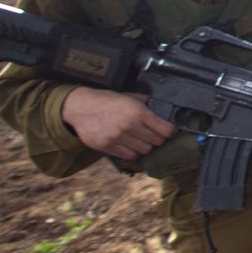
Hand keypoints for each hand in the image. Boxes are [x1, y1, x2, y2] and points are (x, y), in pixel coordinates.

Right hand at [61, 89, 175, 159]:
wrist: (80, 107)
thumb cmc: (106, 100)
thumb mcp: (129, 96)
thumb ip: (146, 103)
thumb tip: (162, 108)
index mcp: (139, 112)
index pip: (165, 130)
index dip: (171, 133)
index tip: (171, 132)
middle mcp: (130, 126)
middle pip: (156, 142)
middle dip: (159, 140)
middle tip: (157, 137)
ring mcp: (118, 138)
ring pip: (144, 151)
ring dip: (146, 147)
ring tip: (143, 142)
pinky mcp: (107, 147)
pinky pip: (129, 156)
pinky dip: (134, 153)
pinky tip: (133, 146)